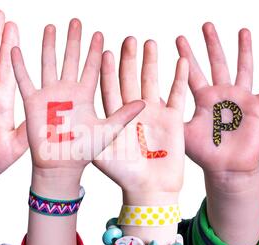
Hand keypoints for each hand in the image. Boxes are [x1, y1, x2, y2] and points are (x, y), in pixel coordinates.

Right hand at [11, 19, 143, 195]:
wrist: (61, 166)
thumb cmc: (84, 152)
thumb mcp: (109, 131)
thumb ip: (125, 115)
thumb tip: (146, 101)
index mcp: (85, 96)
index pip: (91, 67)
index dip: (95, 51)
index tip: (99, 34)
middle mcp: (67, 91)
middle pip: (71, 59)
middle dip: (74, 40)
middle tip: (76, 21)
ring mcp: (49, 95)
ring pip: (49, 63)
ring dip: (50, 45)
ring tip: (52, 27)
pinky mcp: (33, 102)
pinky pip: (24, 80)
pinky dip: (19, 65)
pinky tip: (15, 49)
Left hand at [94, 38, 188, 203]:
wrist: (150, 190)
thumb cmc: (125, 176)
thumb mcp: (104, 153)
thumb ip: (94, 133)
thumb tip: (78, 115)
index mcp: (114, 118)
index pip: (109, 89)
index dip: (107, 71)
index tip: (104, 51)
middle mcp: (133, 113)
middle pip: (129, 80)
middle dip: (129, 60)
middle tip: (128, 39)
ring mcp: (154, 114)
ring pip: (151, 82)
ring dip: (151, 63)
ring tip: (149, 43)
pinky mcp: (173, 119)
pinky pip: (177, 94)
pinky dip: (180, 79)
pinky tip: (181, 61)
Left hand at [177, 23, 258, 175]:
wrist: (225, 169)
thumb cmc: (203, 153)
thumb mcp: (181, 132)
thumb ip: (168, 116)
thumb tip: (142, 105)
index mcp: (203, 99)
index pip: (192, 72)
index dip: (185, 56)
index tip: (177, 38)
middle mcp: (221, 95)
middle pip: (216, 64)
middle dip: (211, 45)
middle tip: (205, 25)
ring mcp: (240, 99)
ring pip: (243, 69)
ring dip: (244, 51)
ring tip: (243, 31)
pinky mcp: (258, 109)